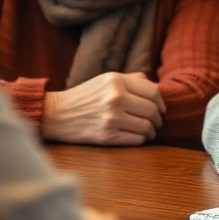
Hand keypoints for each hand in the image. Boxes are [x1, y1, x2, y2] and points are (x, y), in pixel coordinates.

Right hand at [41, 71, 165, 145]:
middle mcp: (116, 97)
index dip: (161, 102)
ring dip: (152, 131)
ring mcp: (111, 117)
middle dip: (158, 119)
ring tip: (149, 132)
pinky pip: (136, 139)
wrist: (57, 114)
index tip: (161, 109)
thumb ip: (132, 80)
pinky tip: (139, 138)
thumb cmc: (86, 96)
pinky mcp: (106, 135)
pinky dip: (142, 139)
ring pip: (146, 126)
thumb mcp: (106, 80)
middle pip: (152, 110)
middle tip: (157, 123)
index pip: (153, 91)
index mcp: (117, 80)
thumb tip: (157, 87)